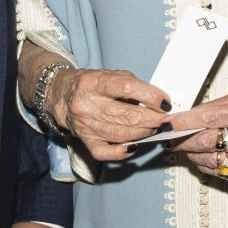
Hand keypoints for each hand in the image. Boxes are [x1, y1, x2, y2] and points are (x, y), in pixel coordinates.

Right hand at [50, 66, 167, 161]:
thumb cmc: (92, 84)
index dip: (151, 96)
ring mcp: (85, 125)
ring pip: (121, 134)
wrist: (61, 95)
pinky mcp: (84, 140)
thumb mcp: (110, 75)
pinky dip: (121, 152)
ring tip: (155, 129)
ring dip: (144, 133)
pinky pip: (104, 152)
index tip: (166, 103)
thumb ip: (132, 85)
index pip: (127, 88)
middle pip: (127, 116)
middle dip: (153, 119)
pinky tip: (134, 147)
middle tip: (166, 120)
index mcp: (94, 82)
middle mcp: (87, 104)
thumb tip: (158, 102)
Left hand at [166, 89, 227, 182]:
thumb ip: (219, 106)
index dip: (183, 123)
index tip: (167, 124)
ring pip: (210, 161)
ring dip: (192, 155)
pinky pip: (221, 172)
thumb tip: (189, 115)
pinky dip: (207, 165)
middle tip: (169, 137)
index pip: (208, 119)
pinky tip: (203, 156)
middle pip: (205, 143)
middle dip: (182, 140)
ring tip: (185, 146)